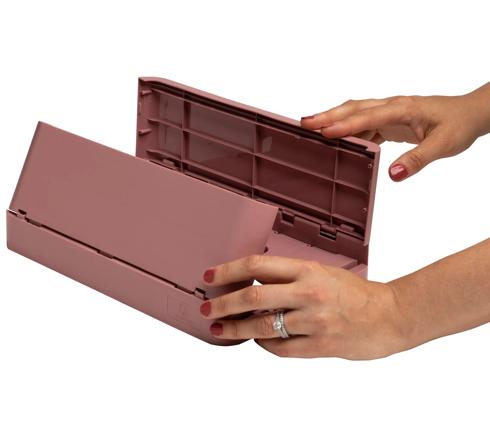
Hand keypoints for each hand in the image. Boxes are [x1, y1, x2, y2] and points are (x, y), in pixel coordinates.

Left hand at [199, 255, 409, 359]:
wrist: (389, 316)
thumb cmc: (355, 292)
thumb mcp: (322, 272)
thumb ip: (290, 277)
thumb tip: (254, 282)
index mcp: (308, 270)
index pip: (257, 265)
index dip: (229, 270)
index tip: (211, 276)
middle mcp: (308, 293)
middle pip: (253, 297)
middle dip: (223, 304)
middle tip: (207, 308)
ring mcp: (314, 321)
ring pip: (262, 327)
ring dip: (236, 329)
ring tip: (220, 329)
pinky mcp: (320, 346)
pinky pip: (280, 348)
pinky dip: (263, 344)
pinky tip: (256, 340)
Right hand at [300, 83, 489, 180]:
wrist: (470, 114)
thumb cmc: (459, 125)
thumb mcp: (443, 145)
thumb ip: (417, 160)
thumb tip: (392, 174)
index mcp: (403, 109)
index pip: (368, 117)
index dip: (345, 125)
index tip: (323, 133)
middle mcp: (392, 107)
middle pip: (353, 109)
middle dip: (327, 116)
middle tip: (303, 124)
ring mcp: (390, 112)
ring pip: (355, 114)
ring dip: (333, 121)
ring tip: (312, 130)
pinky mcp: (390, 120)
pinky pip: (364, 124)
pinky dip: (348, 131)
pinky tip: (338, 141)